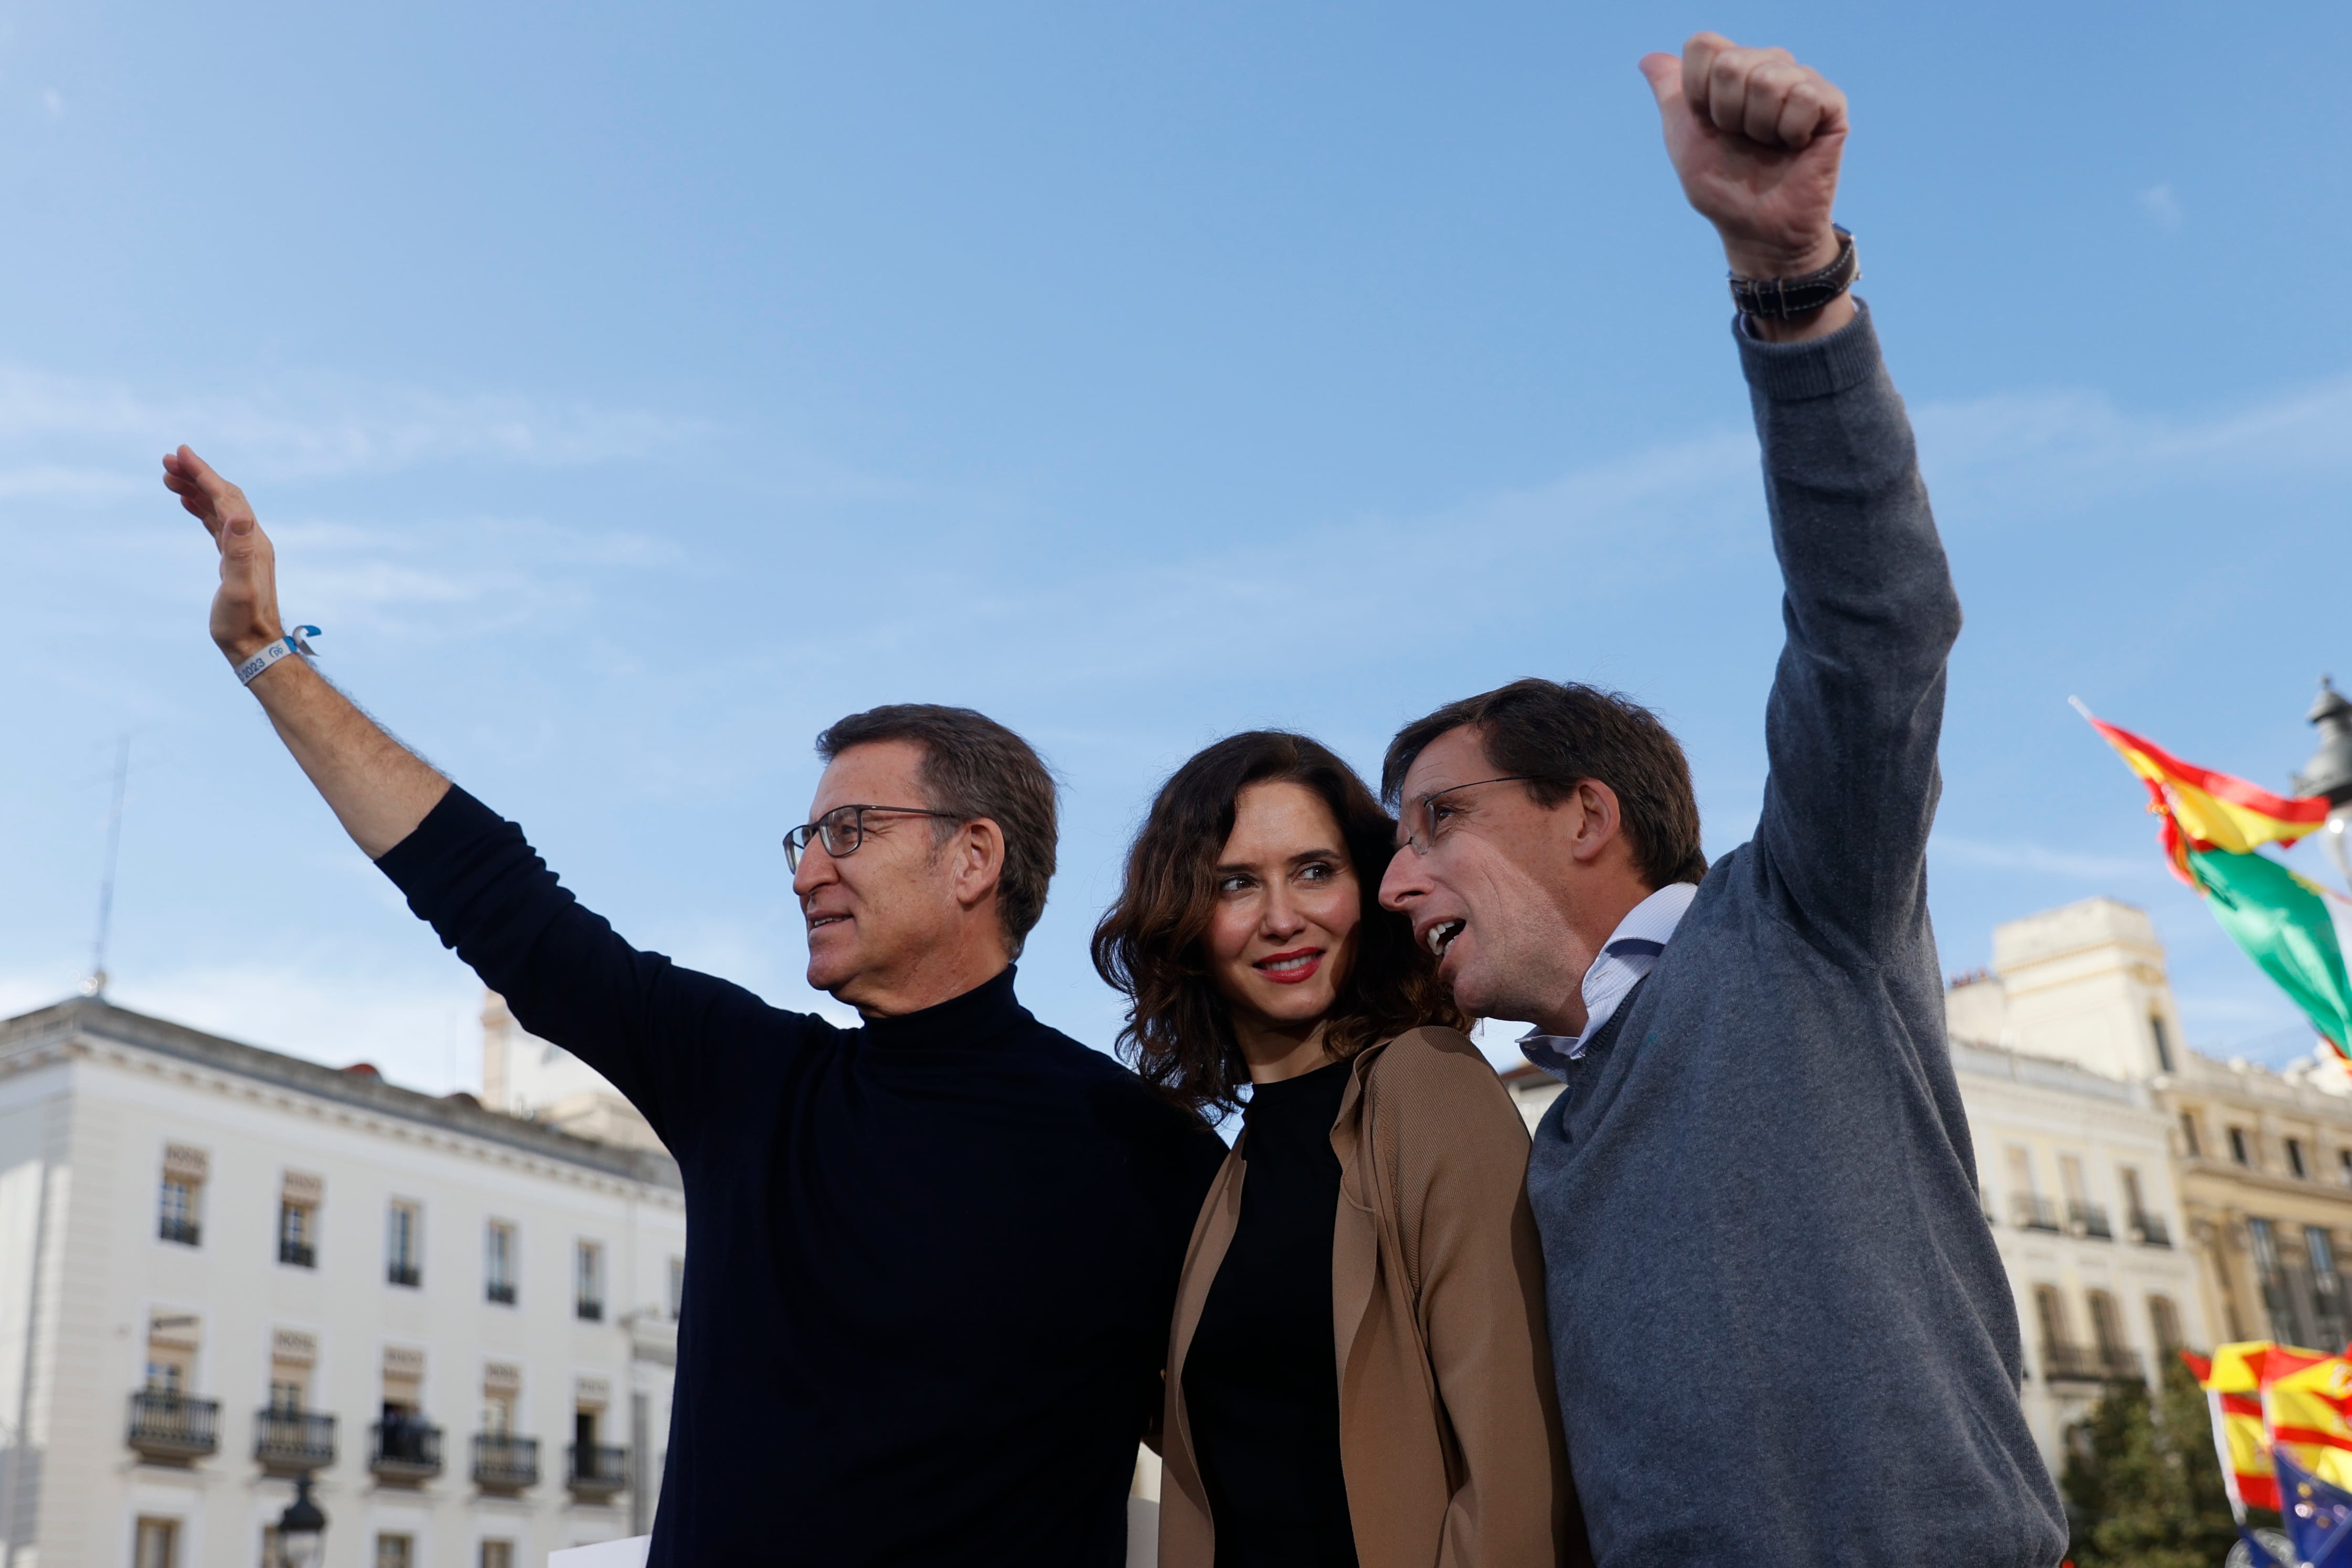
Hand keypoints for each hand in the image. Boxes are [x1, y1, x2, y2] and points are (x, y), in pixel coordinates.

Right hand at [163, 445, 285, 664]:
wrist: (255, 646)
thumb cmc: (243, 622)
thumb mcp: (239, 588)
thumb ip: (240, 553)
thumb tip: (242, 516)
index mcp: (251, 541)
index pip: (226, 497)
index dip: (204, 473)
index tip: (181, 452)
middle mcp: (251, 540)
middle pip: (223, 496)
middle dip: (197, 474)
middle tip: (167, 459)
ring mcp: (244, 548)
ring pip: (219, 508)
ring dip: (196, 488)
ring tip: (169, 475)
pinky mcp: (234, 559)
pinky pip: (217, 524)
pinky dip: (201, 508)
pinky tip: (187, 502)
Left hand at [1639, 34, 1849, 318]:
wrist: (1757, 229)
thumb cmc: (1723, 187)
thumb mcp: (1684, 140)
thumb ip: (1669, 95)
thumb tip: (1649, 59)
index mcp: (1731, 70)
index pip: (1704, 46)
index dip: (1697, 92)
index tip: (1708, 124)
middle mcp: (1768, 66)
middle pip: (1733, 64)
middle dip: (1727, 114)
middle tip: (1742, 140)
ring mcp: (1801, 82)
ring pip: (1769, 79)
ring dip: (1760, 127)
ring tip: (1769, 146)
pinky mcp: (1831, 104)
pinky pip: (1805, 97)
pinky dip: (1791, 131)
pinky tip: (1795, 146)